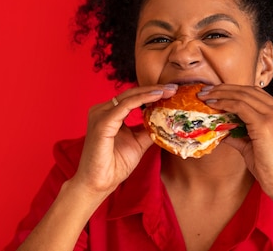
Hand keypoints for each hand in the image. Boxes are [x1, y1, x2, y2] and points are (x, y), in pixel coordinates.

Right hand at [69, 84, 176, 198]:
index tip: (172, 91)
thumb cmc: (114, 165)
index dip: (152, 92)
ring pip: (129, 96)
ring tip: (168, 91)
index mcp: (109, 114)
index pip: (133, 97)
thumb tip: (167, 121)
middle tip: (174, 87)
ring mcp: (100, 115)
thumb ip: (149, 130)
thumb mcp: (138, 143)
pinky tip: (157, 97)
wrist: (99, 184)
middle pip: (132, 93)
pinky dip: (142, 99)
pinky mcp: (102, 123)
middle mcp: (102, 111)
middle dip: (155, 89)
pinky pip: (125, 106)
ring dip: (151, 92)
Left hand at [197, 84, 272, 202]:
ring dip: (221, 93)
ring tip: (205, 96)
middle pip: (249, 90)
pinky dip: (225, 103)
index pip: (255, 93)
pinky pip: (240, 107)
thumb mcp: (254, 146)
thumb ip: (239, 134)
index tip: (216, 92)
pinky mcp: (266, 125)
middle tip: (205, 90)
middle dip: (224, 88)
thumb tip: (220, 129)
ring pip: (243, 95)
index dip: (234, 90)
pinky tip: (213, 106)